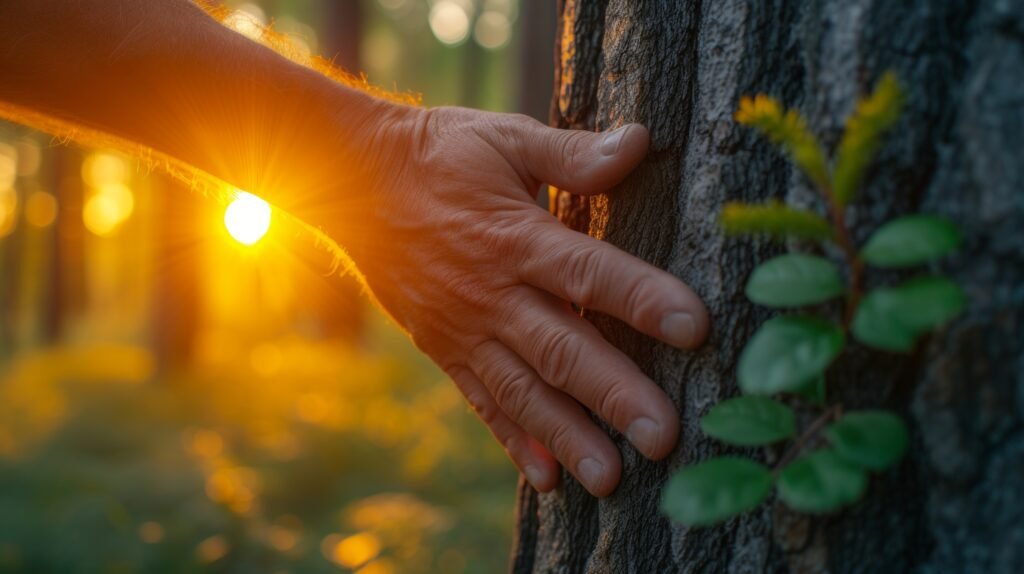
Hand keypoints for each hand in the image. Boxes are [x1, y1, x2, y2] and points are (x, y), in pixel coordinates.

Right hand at [339, 106, 708, 496]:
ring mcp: (466, 329)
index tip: (694, 328)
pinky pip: (482, 402)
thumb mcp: (505, 139)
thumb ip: (572, 153)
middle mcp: (492, 293)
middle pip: (562, 349)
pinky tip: (546, 480)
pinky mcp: (445, 350)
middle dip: (614, 394)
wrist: (351, 184)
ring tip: (611, 479)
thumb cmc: (440, 155)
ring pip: (523, 391)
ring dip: (567, 436)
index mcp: (516, 237)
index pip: (588, 272)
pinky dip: (514, 442)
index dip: (642, 299)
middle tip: (663, 438)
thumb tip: (641, 142)